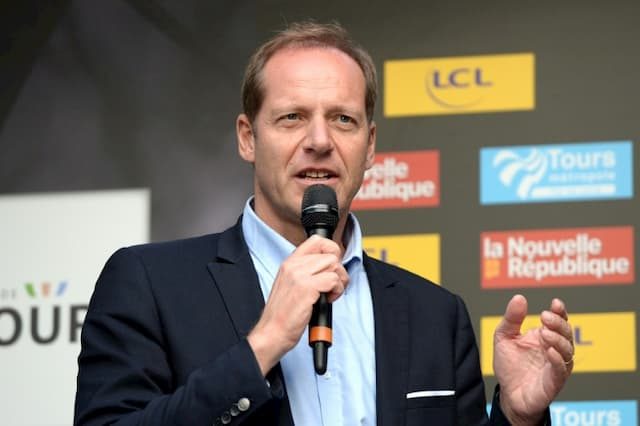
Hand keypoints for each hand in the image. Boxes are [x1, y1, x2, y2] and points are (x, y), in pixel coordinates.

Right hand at [247, 235, 348, 374]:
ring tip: (330, 293)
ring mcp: (299, 275)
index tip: (333, 266)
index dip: (331, 250)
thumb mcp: (290, 285)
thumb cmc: (282, 314)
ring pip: (334, 264)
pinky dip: (337, 290)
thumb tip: (328, 267)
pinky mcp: (306, 288)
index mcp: (289, 263)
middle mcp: (293, 265)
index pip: (316, 241)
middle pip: (330, 253)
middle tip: (335, 284)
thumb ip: (305, 273)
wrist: (271, 332)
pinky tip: (328, 300)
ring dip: (339, 280)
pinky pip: (333, 279)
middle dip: (339, 269)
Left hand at [493, 295, 572, 424]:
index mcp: (544, 337)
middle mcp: (553, 349)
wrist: (508, 393)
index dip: (560, 312)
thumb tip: (519, 298)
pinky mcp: (555, 381)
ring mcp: (556, 365)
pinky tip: (549, 351)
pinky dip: (558, 359)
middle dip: (558, 323)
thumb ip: (512, 318)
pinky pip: (561, 369)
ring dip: (559, 340)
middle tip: (545, 317)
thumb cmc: (509, 366)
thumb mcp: (504, 337)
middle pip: (566, 333)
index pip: (558, 321)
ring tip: (545, 333)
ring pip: (567, 350)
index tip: (555, 303)